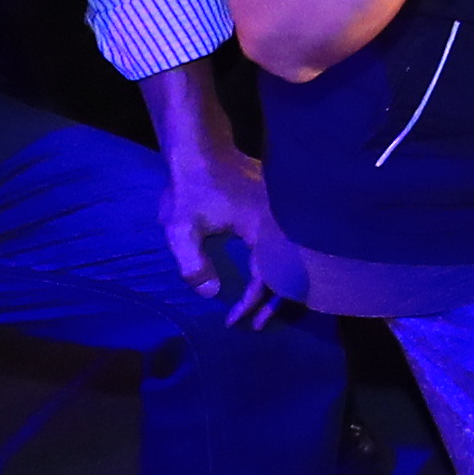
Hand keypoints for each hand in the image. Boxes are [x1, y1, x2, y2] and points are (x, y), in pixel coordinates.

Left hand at [158, 129, 296, 325]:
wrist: (202, 148)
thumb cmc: (190, 188)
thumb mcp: (180, 228)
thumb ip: (193, 264)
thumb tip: (210, 294)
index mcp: (262, 228)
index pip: (266, 277)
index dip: (250, 303)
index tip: (233, 320)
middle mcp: (281, 221)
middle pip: (289, 271)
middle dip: (275, 302)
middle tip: (259, 325)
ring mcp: (284, 212)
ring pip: (293, 257)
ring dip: (281, 284)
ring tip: (268, 307)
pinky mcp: (280, 207)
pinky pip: (288, 243)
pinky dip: (282, 265)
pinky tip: (271, 275)